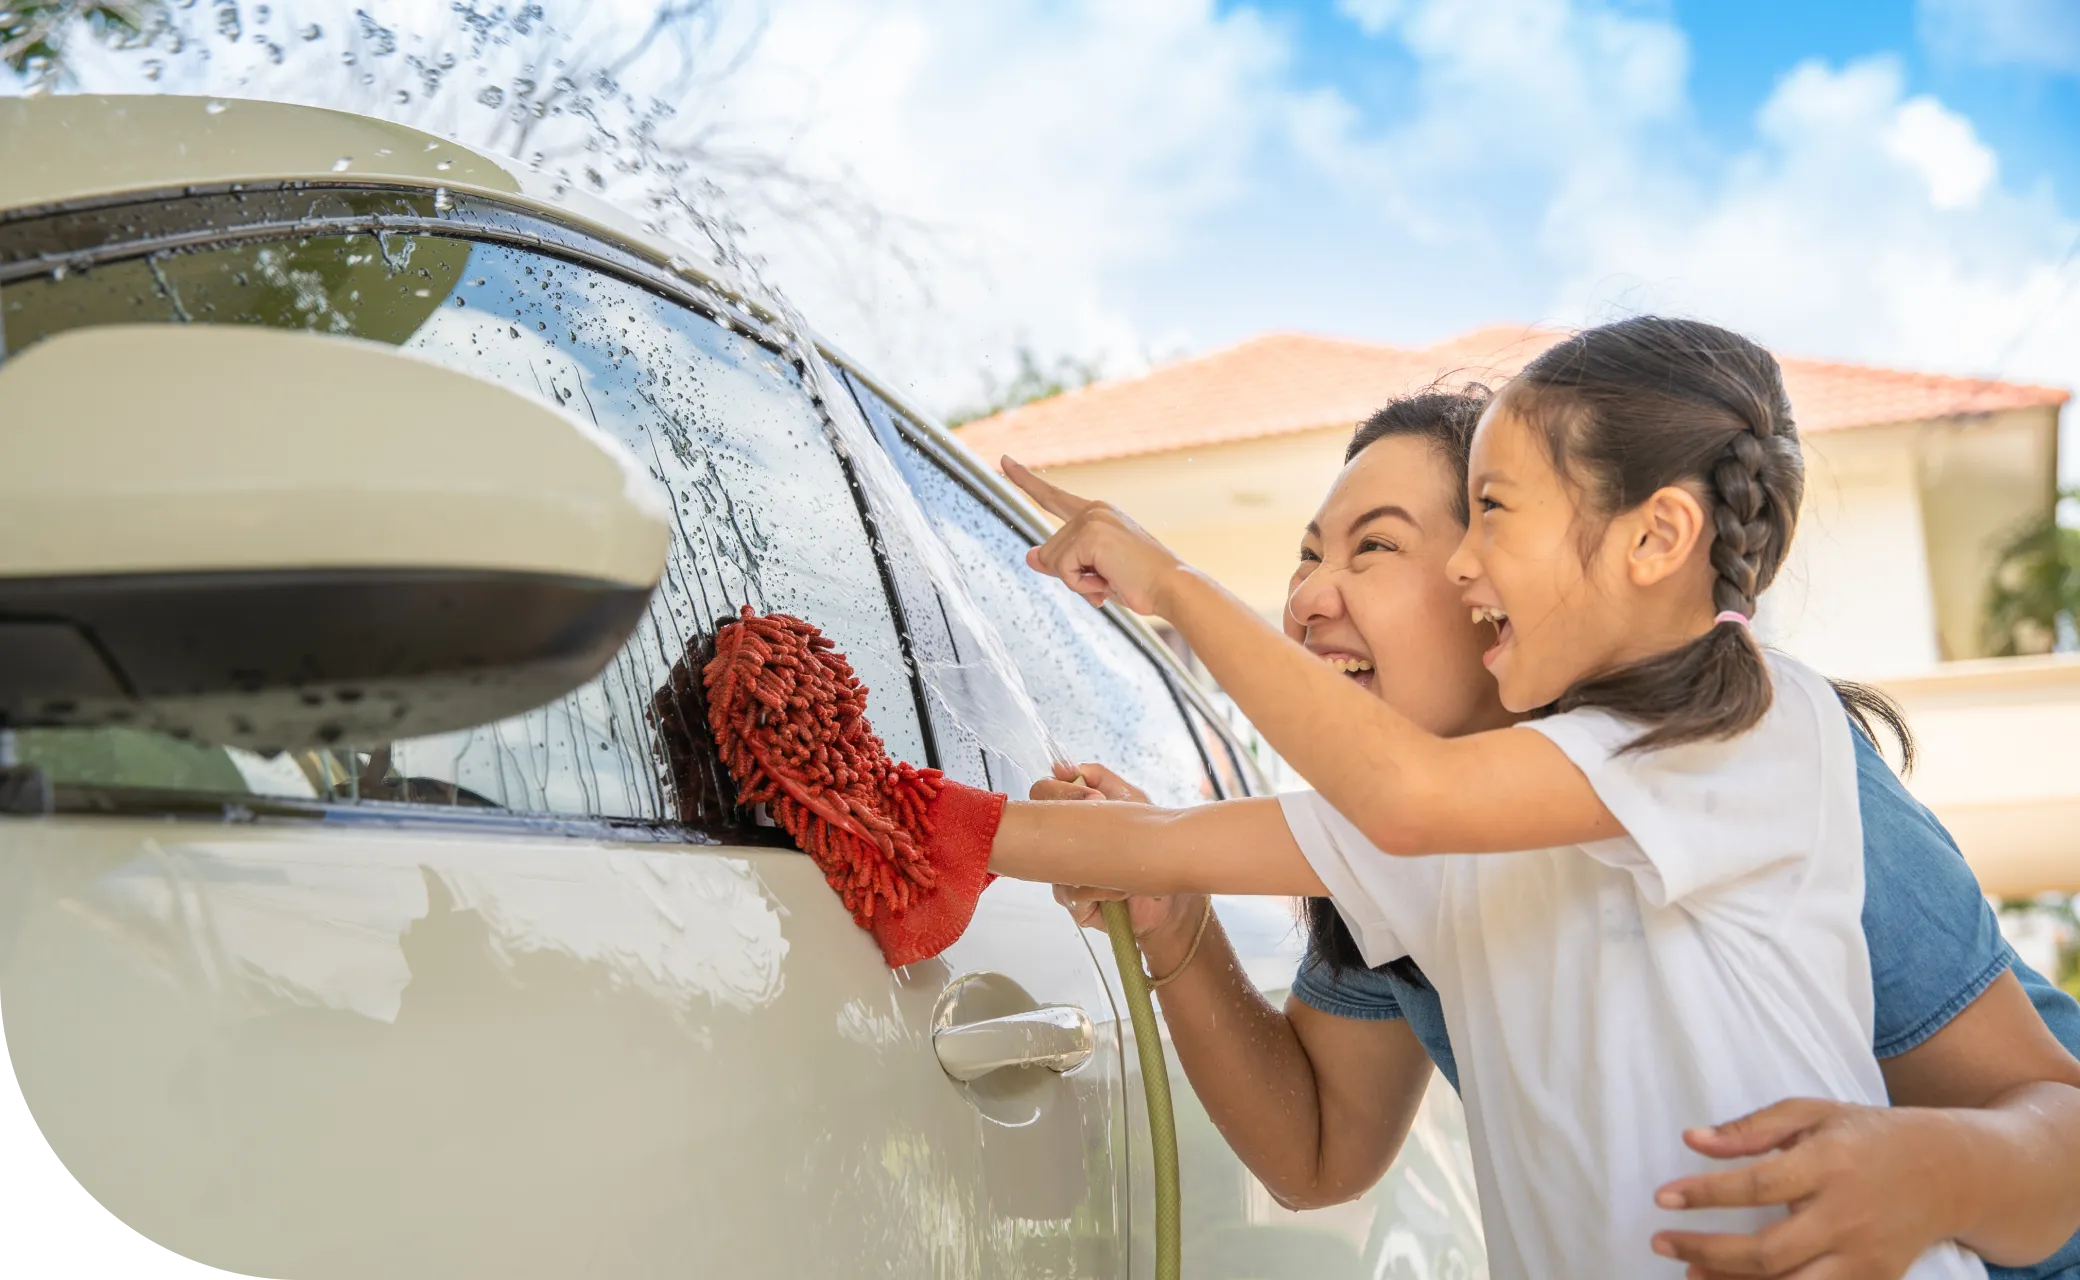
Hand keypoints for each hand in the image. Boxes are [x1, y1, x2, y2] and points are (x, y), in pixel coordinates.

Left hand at [1003, 456, 1187, 615]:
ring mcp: (1092, 519)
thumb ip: (1063, 563)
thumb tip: (1029, 556)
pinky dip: (1081, 585)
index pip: (1053, 496)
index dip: (1025, 480)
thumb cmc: (1140, 583)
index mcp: (1097, 514)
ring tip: (1110, 580)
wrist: (1171, 587)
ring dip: (1077, 582)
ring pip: (1053, 560)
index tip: (1004, 460)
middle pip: (1049, 549)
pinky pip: (1063, 569)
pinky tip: (1106, 581)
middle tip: (1105, 581)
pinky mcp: (1091, 533)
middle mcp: (1093, 510)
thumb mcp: (1095, 573)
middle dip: (1070, 575)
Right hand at [1030, 762, 1210, 958]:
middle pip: (1036, 825)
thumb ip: (1101, 777)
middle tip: (1096, 807)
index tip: (1083, 787)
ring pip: (1053, 862)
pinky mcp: (1075, 905)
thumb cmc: (1151, 847)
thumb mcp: (1132, 801)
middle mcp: (1063, 848)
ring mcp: (1065, 877)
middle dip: (1067, 813)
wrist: (1174, 894)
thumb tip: (1065, 766)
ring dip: (1091, 855)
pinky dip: (1098, 888)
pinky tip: (1120, 888)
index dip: (1055, 789)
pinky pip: (1070, 892)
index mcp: (1072, 821)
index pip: (1042, 796)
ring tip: (1119, 857)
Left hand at [1651, 1098, 1967, 1278]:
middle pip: (1769, 1252)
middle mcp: (1848, 1216)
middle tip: (1661, 1242)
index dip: (1705, 1194)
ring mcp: (1865, 1255)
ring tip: (1690, 1271)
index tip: (1663, 1198)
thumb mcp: (1812, 1113)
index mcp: (1829, 1164)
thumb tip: (1692, 1140)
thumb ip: (1751, 1128)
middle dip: (1707, 1251)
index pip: (1757, 1185)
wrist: (1952, 1171)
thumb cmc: (1867, 1134)